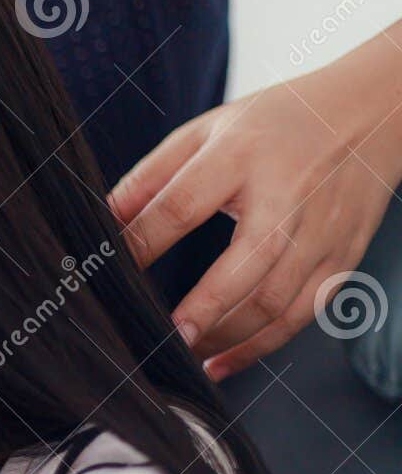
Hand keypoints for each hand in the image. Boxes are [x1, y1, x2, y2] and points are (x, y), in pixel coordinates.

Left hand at [109, 46, 401, 379]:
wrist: (374, 112)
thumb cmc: (277, 123)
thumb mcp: (207, 130)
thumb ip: (150, 177)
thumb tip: (100, 222)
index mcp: (243, 155)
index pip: (182, 206)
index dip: (141, 244)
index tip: (109, 276)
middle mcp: (288, 196)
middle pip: (245, 265)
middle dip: (202, 309)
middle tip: (160, 338)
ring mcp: (321, 231)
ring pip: (275, 302)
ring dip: (224, 338)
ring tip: (181, 355)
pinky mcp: (342, 257)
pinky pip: (301, 315)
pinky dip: (259, 347)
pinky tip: (220, 362)